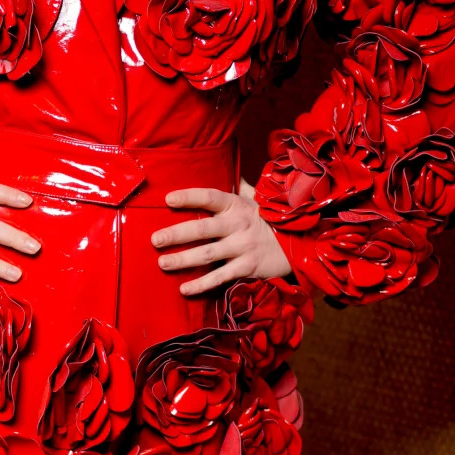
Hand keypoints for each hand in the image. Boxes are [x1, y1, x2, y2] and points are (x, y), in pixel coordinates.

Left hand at [151, 175, 292, 295]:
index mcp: (237, 205)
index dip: (188, 197)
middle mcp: (238, 225)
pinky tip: (184, 289)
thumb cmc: (269, 219)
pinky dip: (202, 284)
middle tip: (155, 240)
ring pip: (207, 254)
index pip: (209, 197)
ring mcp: (242, 247)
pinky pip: (221, 277)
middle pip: (202, 229)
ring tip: (162, 263)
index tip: (168, 199)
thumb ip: (240, 187)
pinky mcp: (247, 268)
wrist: (299, 242)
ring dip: (183, 259)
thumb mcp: (256, 199)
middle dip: (176, 234)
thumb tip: (230, 165)